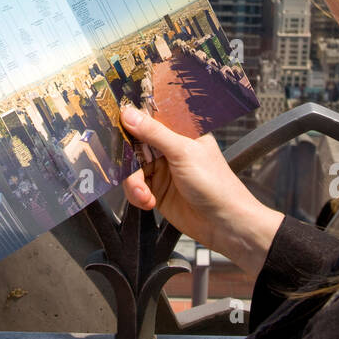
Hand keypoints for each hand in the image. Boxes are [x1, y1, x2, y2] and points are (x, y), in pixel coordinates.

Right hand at [119, 105, 282, 281]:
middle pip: (135, 144)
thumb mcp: (183, 153)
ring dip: (133, 182)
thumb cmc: (216, 185)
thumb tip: (129, 114)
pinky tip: (148, 202)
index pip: (151, 117)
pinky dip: (137, 195)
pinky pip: (135, 187)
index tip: (115, 122)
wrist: (223, 224)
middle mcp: (170, 148)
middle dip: (127, 158)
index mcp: (182, 131)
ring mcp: (162, 169)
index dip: (132, 119)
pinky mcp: (156, 190)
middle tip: (126, 167)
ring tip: (144, 194)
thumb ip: (154, 133)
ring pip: (131, 168)